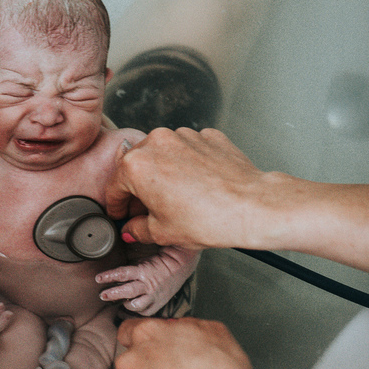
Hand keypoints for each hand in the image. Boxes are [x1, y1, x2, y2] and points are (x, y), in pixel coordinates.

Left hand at [96, 246, 199, 314]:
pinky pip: (145, 312)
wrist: (180, 265)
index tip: (98, 278)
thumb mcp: (142, 260)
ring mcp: (154, 295)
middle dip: (113, 294)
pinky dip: (136, 311)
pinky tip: (130, 308)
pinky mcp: (159, 303)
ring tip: (118, 303)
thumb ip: (129, 268)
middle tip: (102, 295)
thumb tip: (112, 273)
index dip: (109, 276)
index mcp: (143, 270)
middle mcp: (148, 284)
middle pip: (127, 291)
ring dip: (125, 305)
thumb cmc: (158, 262)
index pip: (122, 273)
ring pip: (136, 305)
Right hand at [105, 127, 269, 248]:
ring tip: (177, 197)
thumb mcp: (162, 232)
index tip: (121, 212)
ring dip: (164, 172)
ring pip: (164, 155)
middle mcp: (157, 143)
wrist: (253, 207)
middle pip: (137, 166)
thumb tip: (133, 227)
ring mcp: (184, 136)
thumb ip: (138, 228)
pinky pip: (189, 150)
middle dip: (139, 187)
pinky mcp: (208, 137)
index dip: (116, 205)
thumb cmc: (210, 218)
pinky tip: (197, 184)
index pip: (115, 186)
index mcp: (137, 164)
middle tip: (147, 209)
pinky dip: (188, 164)